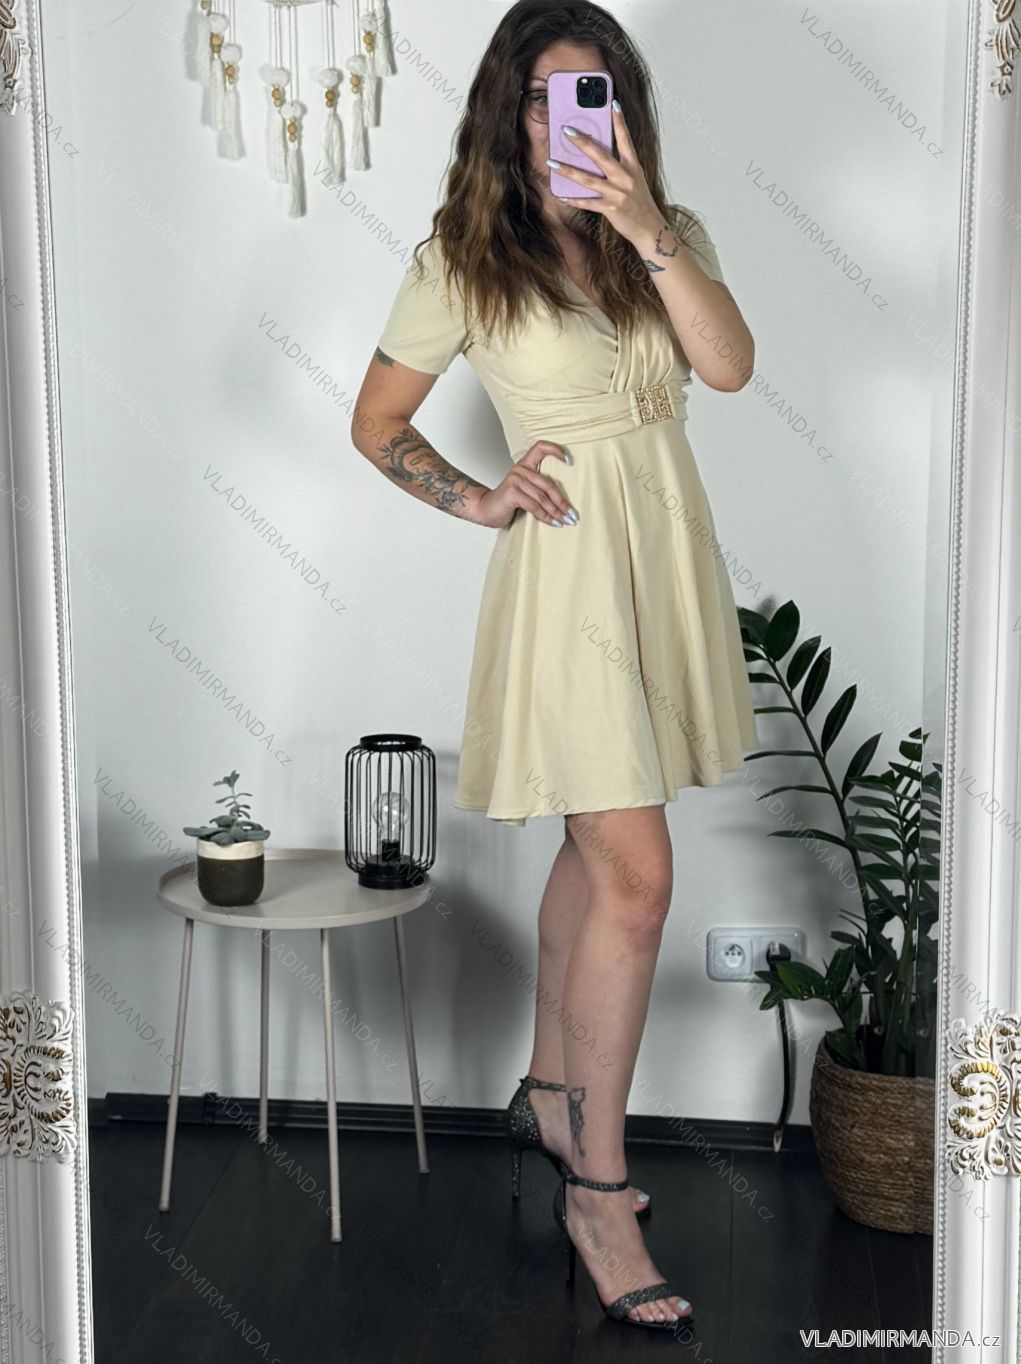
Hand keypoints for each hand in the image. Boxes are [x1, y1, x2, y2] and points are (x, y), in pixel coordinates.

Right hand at [471, 440, 577, 529]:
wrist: (485, 510)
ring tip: (565, 520)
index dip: (555, 450)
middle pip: (548, 483)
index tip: (570, 461)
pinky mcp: (512, 492)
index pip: (540, 448)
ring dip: (556, 512)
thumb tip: (564, 503)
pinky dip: (545, 516)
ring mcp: (515, 480)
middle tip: (572, 514)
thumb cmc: (507, 502)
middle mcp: (520, 469)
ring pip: (542, 497)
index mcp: (524, 465)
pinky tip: (553, 522)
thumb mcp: (525, 491)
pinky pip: (534, 505)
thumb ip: (539, 489)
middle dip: (562, 501)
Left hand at [548, 101, 663, 245]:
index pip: (625, 139)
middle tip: (566, 130)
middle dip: (582, 142)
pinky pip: (588, 202)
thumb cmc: (640, 203)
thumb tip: (598, 154)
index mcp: (633, 166)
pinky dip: (573, 199)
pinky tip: (560, 194)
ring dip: (568, 170)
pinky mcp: (611, 209)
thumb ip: (620, 165)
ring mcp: (617, 193)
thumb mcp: (635, 179)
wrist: (650, 228)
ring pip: (588, 179)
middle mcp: (625, 177)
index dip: (619, 121)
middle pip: (600, 155)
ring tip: (552, 162)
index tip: (613, 103)